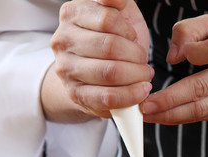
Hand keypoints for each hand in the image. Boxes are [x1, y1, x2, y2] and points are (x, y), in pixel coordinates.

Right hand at [50, 0, 152, 118]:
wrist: (95, 70)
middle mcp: (63, 40)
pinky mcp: (76, 94)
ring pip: (110, 72)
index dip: (128, 31)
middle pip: (110, 47)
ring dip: (137, 75)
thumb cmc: (113, 37)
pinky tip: (141, 90)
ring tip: (145, 74)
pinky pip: (108, 97)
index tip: (133, 38)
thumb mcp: (119, 12)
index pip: (108, 19)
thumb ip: (116, 1)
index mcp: (72, 13)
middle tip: (143, 60)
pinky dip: (131, 95)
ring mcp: (66, 68)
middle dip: (136, 56)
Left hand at [140, 14, 207, 124]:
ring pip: (202, 109)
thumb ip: (191, 30)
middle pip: (202, 87)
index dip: (192, 54)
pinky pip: (204, 117)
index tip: (173, 58)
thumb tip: (173, 56)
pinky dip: (181, 118)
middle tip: (144, 104)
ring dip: (171, 114)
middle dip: (169, 99)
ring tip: (148, 114)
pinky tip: (164, 117)